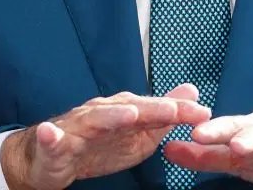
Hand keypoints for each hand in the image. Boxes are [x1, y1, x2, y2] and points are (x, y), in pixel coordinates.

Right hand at [1, 83, 210, 189]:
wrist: (50, 160)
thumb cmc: (95, 144)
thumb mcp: (136, 134)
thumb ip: (162, 115)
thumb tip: (192, 91)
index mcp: (120, 111)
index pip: (152, 109)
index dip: (176, 110)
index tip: (202, 112)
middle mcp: (99, 113)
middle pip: (127, 109)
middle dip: (150, 110)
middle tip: (173, 111)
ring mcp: (75, 127)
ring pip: (93, 120)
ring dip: (110, 116)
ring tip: (129, 114)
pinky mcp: (53, 145)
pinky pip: (51, 140)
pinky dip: (50, 135)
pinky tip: (50, 133)